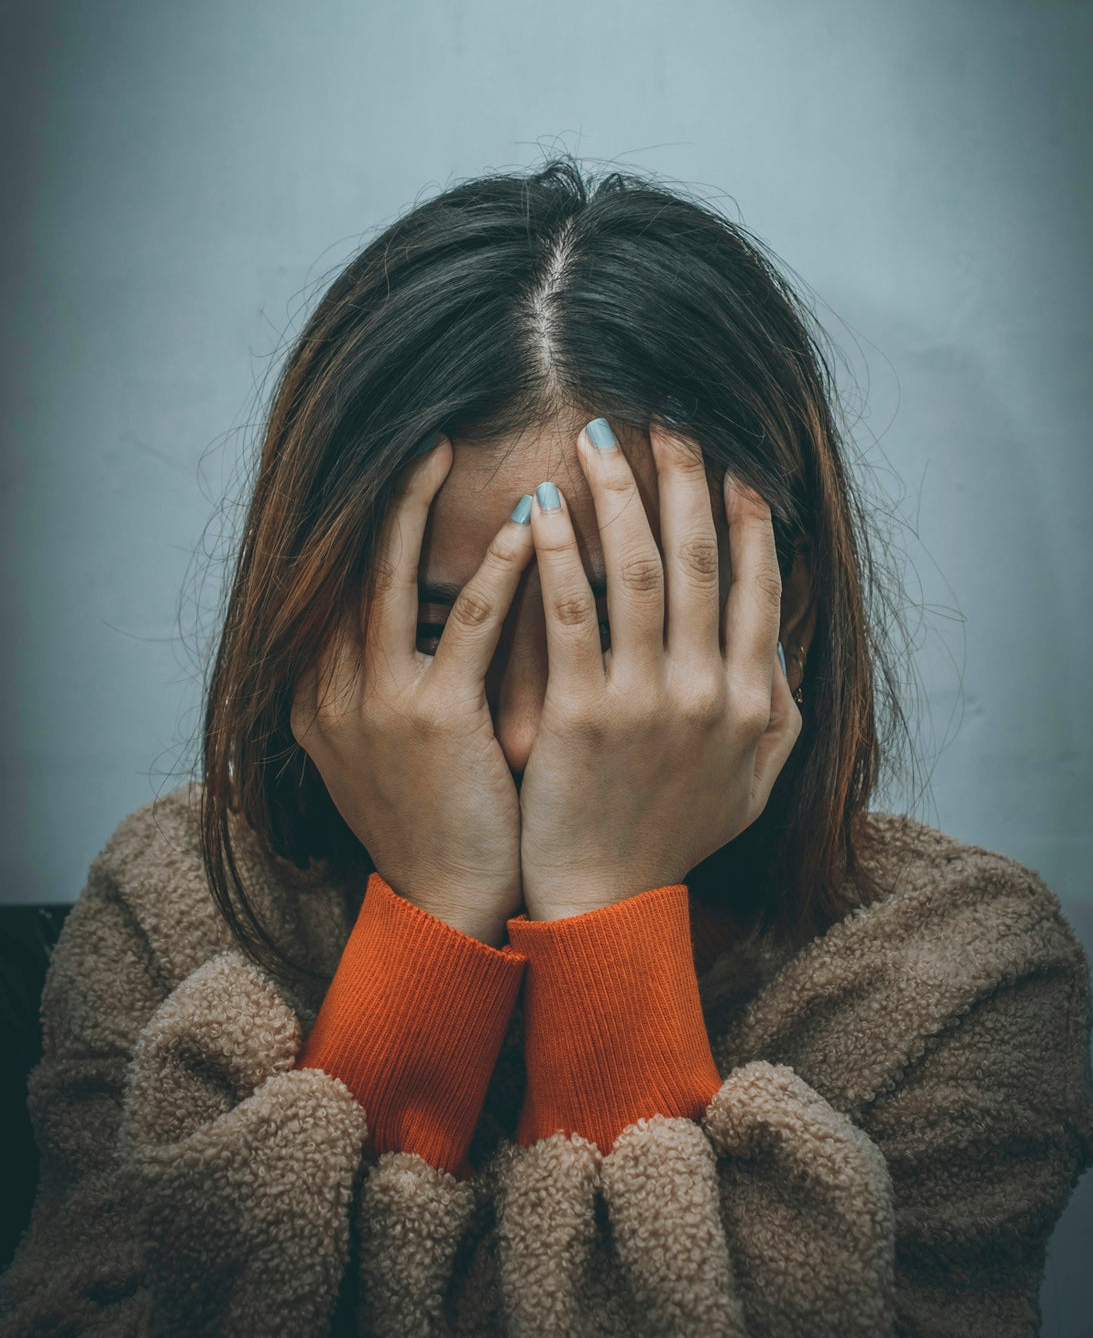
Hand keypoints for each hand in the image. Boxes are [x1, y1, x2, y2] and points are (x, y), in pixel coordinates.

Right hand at [290, 437, 532, 945]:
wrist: (448, 906)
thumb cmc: (439, 818)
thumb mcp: (391, 743)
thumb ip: (395, 674)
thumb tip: (431, 606)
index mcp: (320, 692)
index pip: (335, 582)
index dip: (365, 520)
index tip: (401, 466)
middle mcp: (330, 689)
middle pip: (347, 565)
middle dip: (382, 495)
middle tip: (420, 432)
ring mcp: (374, 703)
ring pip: (389, 578)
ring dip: (419, 507)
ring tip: (448, 449)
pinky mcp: (430, 720)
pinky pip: (465, 625)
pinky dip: (496, 571)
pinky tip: (528, 526)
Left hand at [517, 420, 801, 920]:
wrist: (605, 904)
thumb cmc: (672, 837)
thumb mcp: (751, 781)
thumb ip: (776, 707)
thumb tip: (777, 636)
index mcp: (753, 700)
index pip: (756, 584)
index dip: (745, 515)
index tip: (731, 459)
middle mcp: (710, 692)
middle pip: (699, 559)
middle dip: (683, 479)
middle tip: (665, 417)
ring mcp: (648, 702)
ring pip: (638, 571)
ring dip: (620, 495)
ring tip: (596, 439)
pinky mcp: (583, 715)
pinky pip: (571, 614)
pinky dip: (558, 554)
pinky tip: (541, 506)